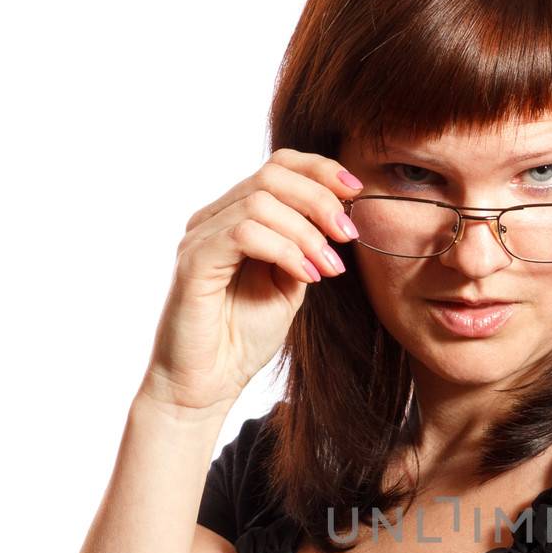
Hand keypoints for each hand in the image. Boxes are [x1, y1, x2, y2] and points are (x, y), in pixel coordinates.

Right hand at [140, 148, 361, 415]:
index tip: (357, 192)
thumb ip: (305, 250)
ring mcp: (200, 238)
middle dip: (320, 201)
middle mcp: (214, 219)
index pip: (277, 167)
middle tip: (348, 235)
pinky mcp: (194, 262)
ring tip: (330, 268)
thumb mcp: (289, 287)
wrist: (205, 385)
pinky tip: (306, 277)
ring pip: (260, 202)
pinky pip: (243, 234)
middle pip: (272, 176)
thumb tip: (336, 221)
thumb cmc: (242, 339)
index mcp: (236, 218)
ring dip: (307, 232)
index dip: (320, 171)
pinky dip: (283, 250)